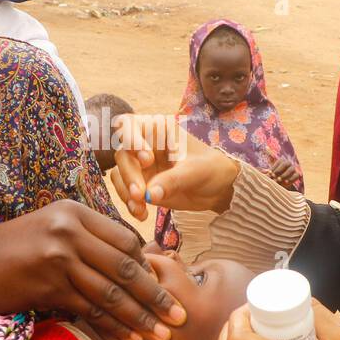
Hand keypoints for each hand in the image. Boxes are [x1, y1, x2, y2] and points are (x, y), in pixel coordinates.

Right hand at [0, 199, 185, 339]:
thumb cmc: (13, 251)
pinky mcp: (49, 286)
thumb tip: (135, 263)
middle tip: (180, 316)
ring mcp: (58, 258)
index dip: (148, 267)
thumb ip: (88, 240)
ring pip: (112, 291)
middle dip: (156, 295)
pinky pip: (92, 310)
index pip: (125, 240)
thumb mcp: (50, 229)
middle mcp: (68, 230)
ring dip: (141, 317)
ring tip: (162, 335)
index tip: (163, 288)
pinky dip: (114, 327)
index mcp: (74, 212)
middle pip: (125, 266)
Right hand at [109, 113, 240, 220]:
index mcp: (158, 130)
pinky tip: (142, 215)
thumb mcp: (195, 171)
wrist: (219, 188)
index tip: (147, 160)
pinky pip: (126, 192)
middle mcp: (145, 145)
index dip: (130, 140)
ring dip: (126, 193)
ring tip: (140, 209)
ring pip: (120, 175)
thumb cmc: (211, 168)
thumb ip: (172, 181)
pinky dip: (130, 204)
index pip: (129, 124)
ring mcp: (141, 166)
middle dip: (129, 176)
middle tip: (140, 194)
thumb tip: (148, 195)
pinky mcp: (142, 185)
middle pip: (123, 155)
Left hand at [268, 159, 299, 189]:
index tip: (269, 173)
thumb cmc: (273, 177)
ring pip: (291, 169)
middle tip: (274, 176)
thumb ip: (266, 172)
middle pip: (286, 164)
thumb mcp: (269, 174)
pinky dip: (291, 179)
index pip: (279, 162)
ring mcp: (293, 169)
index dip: (274, 167)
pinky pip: (296, 175)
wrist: (280, 184)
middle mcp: (288, 163)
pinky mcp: (297, 175)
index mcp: (281, 161)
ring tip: (279, 180)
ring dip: (285, 175)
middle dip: (279, 170)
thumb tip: (263, 171)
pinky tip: (286, 182)